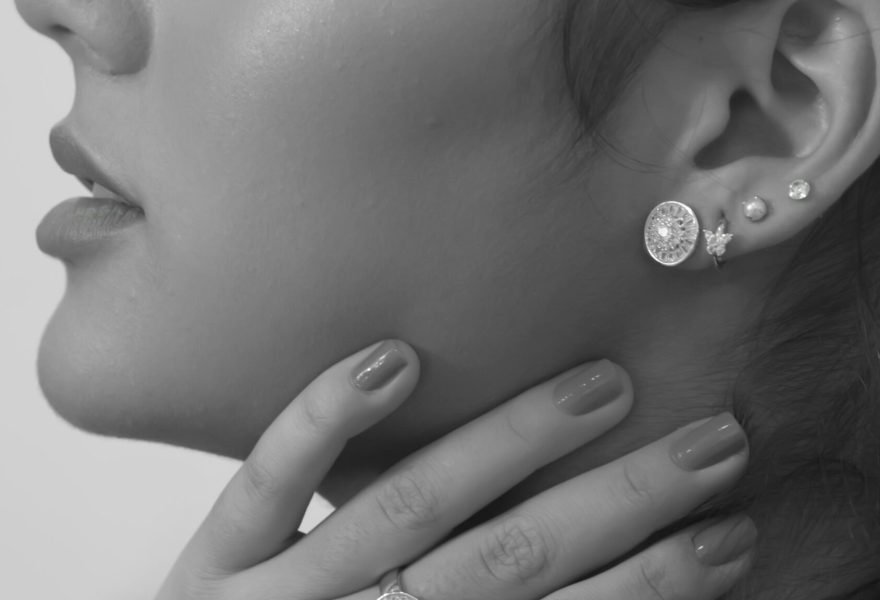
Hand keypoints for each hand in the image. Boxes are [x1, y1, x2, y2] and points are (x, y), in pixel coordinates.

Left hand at [155, 339, 754, 599]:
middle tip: (710, 442)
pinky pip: (267, 486)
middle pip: (506, 562)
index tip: (730, 531)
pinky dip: (326, 421)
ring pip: (407, 510)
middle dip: (615, 506)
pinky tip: (395, 358)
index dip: (651, 587)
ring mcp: (278, 597)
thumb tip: (572, 583)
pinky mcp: (207, 567)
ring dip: (509, 447)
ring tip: (598, 385)